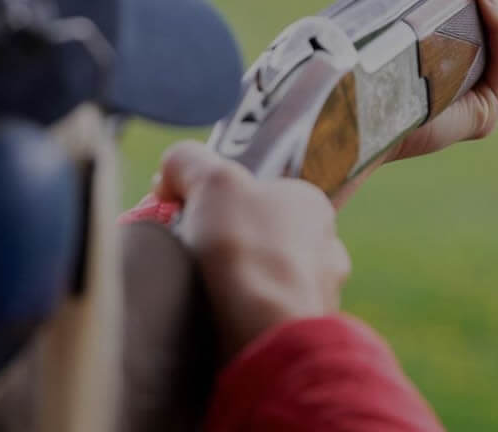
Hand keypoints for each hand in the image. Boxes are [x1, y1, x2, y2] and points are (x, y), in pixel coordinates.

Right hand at [153, 141, 350, 357]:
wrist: (264, 334)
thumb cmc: (246, 248)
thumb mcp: (212, 180)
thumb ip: (189, 161)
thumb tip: (169, 172)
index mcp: (313, 204)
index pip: (264, 192)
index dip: (221, 199)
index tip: (188, 211)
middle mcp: (327, 249)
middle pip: (263, 237)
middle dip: (226, 244)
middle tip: (191, 253)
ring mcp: (320, 296)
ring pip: (267, 282)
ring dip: (236, 286)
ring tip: (201, 292)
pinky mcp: (304, 335)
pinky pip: (266, 319)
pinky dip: (241, 319)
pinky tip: (218, 321)